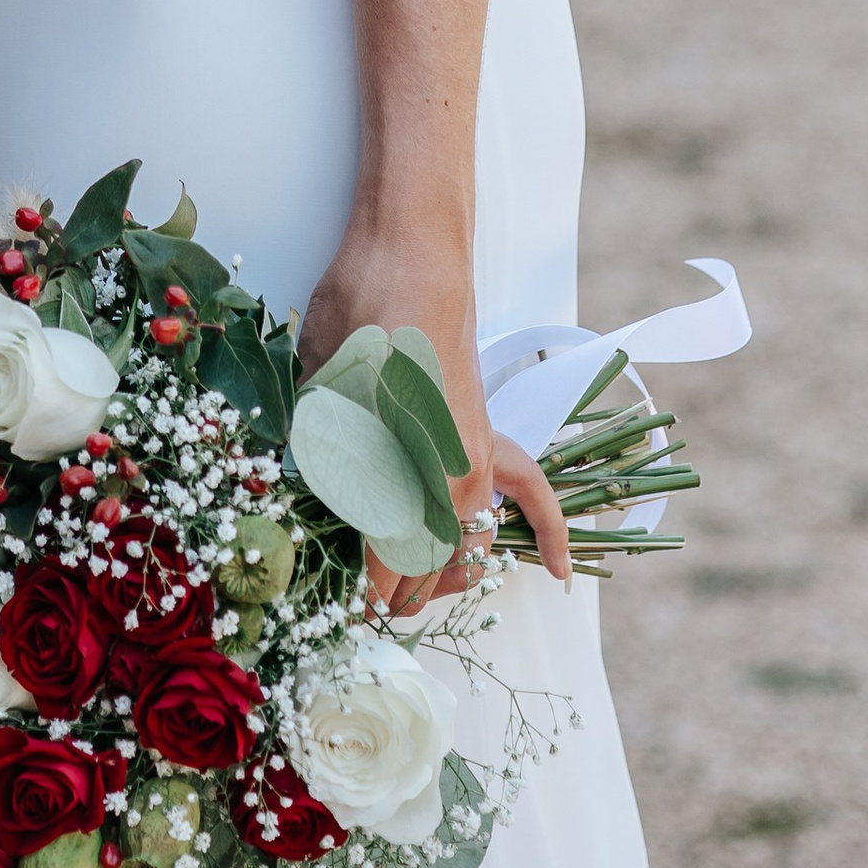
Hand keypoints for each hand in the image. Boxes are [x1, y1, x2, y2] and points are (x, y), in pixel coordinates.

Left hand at [297, 218, 570, 607]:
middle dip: (391, 594)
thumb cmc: (355, 323)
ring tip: (406, 589)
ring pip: (467, 549)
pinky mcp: (490, 439)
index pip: (383, 573)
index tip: (333, 608)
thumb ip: (325, 472)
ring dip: (441, 575)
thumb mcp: (320, 402)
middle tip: (354, 601)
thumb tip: (313, 522)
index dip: (354, 598)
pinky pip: (531, 496)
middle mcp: (452, 486)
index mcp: (406, 483)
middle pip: (425, 572)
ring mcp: (479, 464)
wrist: (413, 259)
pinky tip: (554, 569)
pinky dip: (548, 534)